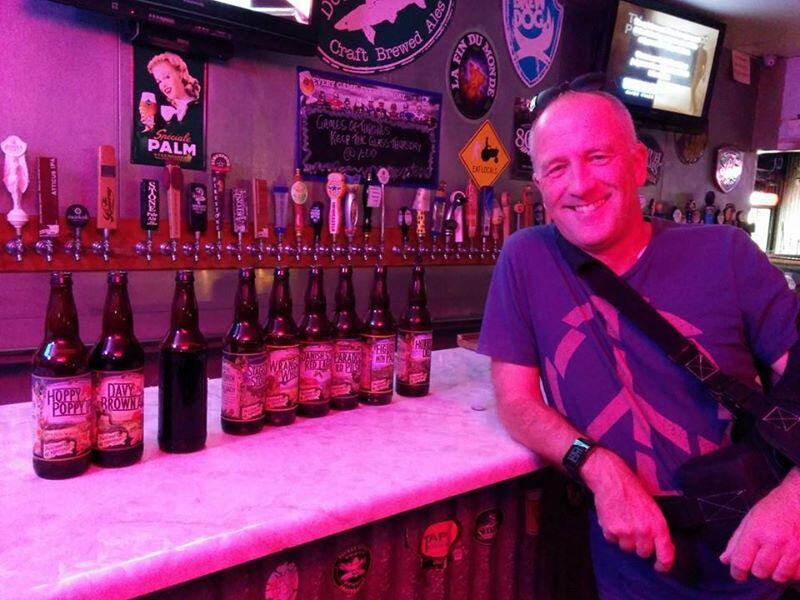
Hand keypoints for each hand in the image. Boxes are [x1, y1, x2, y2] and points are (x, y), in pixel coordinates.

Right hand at [582, 448, 674, 572]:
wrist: (612, 479)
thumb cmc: (634, 491)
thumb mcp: (653, 509)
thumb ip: (658, 529)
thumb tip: (663, 548)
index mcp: (658, 526)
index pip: (666, 555)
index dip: (664, 565)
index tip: (660, 567)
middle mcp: (644, 531)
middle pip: (643, 553)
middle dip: (639, 544)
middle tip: (635, 529)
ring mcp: (627, 532)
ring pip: (626, 548)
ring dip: (624, 538)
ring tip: (623, 520)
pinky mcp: (611, 530)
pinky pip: (612, 540)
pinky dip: (611, 532)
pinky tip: (613, 518)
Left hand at [720, 477, 799, 582]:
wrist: (799, 499)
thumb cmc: (773, 508)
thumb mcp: (750, 519)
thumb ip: (736, 541)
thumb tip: (725, 560)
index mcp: (756, 532)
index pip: (741, 562)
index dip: (737, 573)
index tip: (738, 575)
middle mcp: (775, 542)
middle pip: (760, 572)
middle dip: (757, 568)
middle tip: (760, 557)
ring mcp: (794, 550)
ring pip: (778, 577)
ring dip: (774, 571)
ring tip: (775, 558)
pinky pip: (796, 576)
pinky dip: (791, 572)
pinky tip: (789, 560)